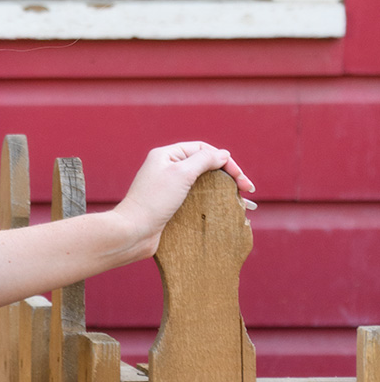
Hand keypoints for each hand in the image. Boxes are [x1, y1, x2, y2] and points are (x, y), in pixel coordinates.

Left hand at [114, 142, 255, 258]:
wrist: (134, 232)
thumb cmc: (154, 201)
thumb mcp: (181, 174)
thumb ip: (204, 160)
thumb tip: (223, 154)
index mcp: (166, 155)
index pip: (202, 150)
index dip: (223, 160)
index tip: (239, 177)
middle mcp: (166, 168)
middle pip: (204, 166)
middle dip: (227, 175)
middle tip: (247, 190)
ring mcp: (168, 187)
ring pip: (202, 183)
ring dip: (222, 189)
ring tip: (241, 200)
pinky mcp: (170, 205)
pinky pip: (195, 198)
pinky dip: (211, 201)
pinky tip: (224, 208)